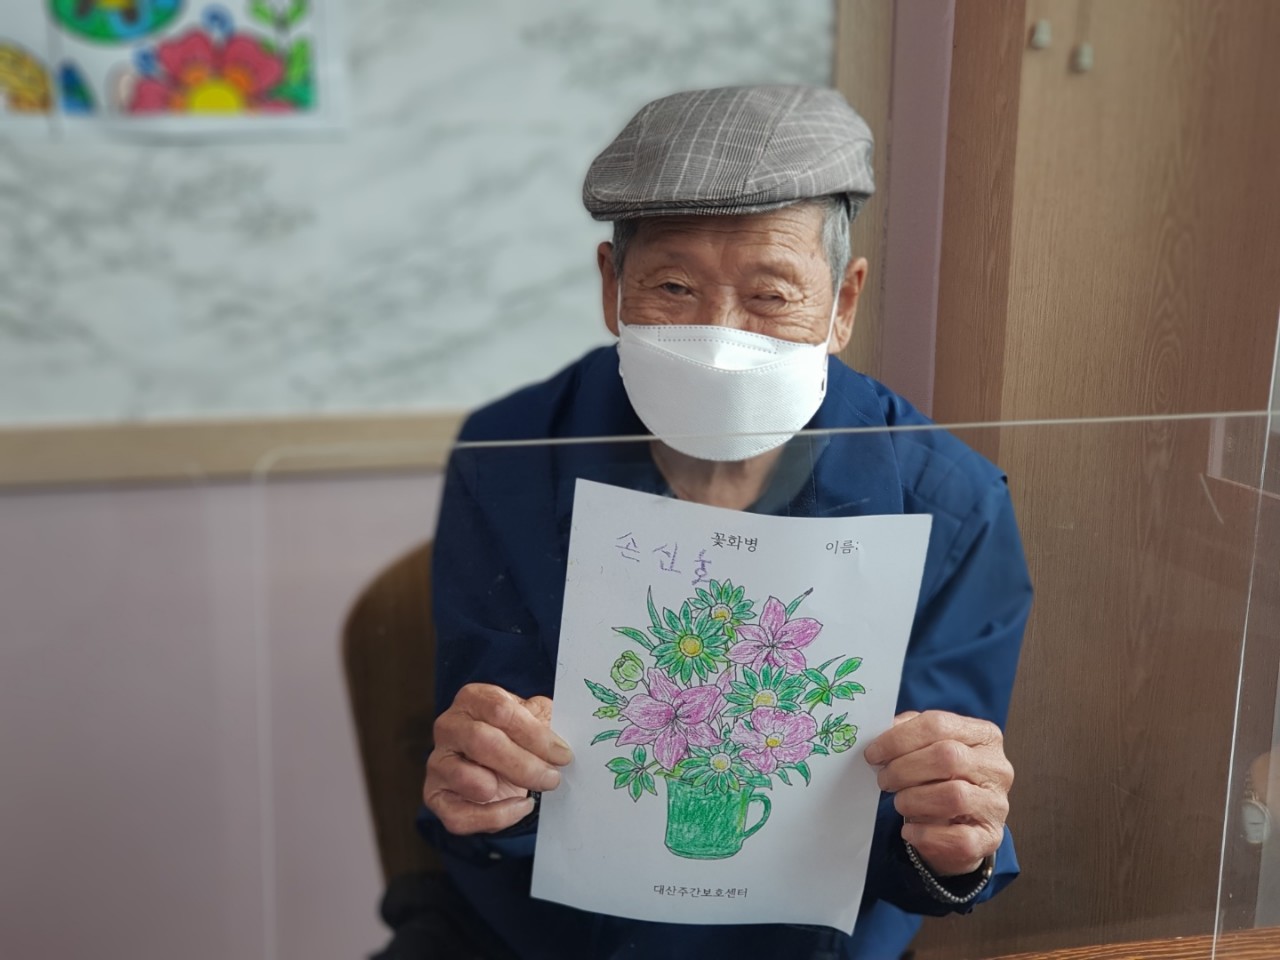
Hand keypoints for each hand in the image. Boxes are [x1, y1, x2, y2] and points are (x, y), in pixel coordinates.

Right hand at [425, 683, 572, 834]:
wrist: (497, 765)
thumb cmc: (517, 737)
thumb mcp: (534, 719)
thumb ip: (547, 720)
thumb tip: (564, 732)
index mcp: (473, 699)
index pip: (501, 711)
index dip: (535, 734)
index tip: (562, 754)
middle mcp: (449, 726)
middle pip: (482, 741)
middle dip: (524, 764)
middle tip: (552, 778)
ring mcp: (438, 762)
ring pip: (467, 778)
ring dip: (506, 788)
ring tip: (531, 792)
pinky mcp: (436, 796)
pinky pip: (461, 814)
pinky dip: (496, 816)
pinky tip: (518, 807)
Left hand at [863, 710, 1012, 876]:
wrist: (959, 824)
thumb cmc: (940, 779)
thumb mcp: (927, 748)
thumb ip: (908, 733)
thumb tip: (881, 735)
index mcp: (983, 735)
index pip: (938, 724)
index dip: (898, 739)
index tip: (873, 753)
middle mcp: (996, 767)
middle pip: (946, 757)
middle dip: (903, 769)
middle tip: (884, 780)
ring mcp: (997, 804)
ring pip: (953, 796)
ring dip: (913, 800)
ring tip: (900, 802)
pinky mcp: (990, 838)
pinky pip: (958, 838)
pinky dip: (926, 835)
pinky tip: (910, 830)